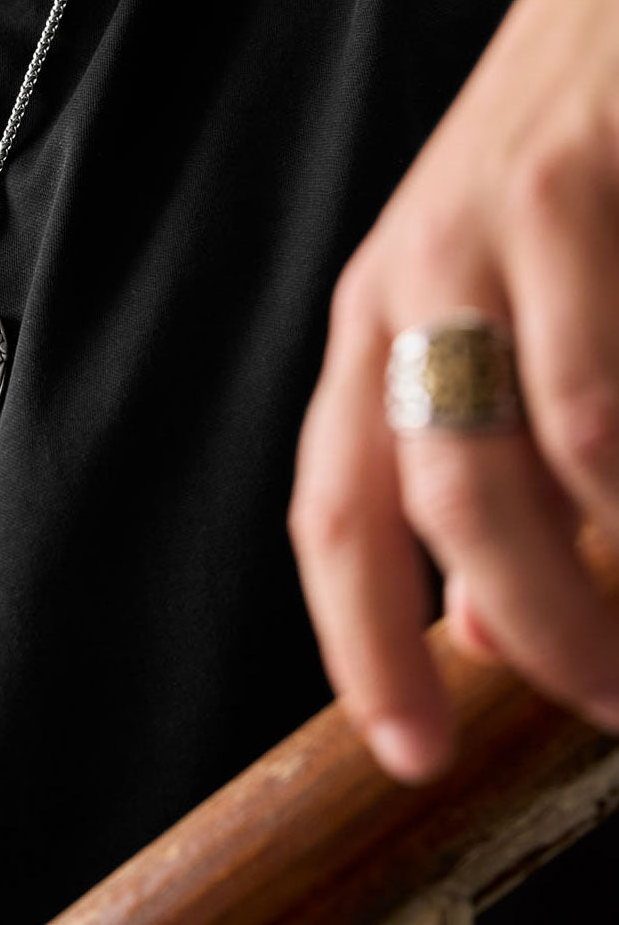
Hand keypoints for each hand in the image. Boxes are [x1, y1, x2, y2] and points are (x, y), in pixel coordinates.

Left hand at [287, 0, 618, 785]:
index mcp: (369, 325)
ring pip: (560, 452)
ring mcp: (504, 229)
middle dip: (539, 633)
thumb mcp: (481, 308)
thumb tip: (467, 620)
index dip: (359, 642)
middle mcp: (412, 283)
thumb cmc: (558, 174)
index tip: (411, 750)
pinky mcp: (586, 180)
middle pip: (445, 502)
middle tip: (615, 707)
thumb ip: (467, 456)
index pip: (333, 511)